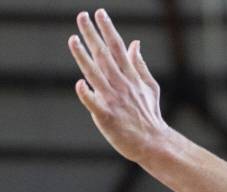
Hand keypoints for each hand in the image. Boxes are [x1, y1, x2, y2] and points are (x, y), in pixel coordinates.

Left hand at [68, 9, 168, 163]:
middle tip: (81, 16)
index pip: (117, 48)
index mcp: (130, 77)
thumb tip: (135, 43)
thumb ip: (139, 65)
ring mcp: (113, 100)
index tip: (99, 13)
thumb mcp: (150, 87)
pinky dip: (87, 95)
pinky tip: (79, 85)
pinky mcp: (107, 117)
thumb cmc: (150, 117)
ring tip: (73, 39)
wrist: (153, 143)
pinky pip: (95, 104)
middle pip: (104, 55)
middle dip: (92, 35)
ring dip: (83, 57)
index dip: (108, 29)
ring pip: (95, 74)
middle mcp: (120, 85)